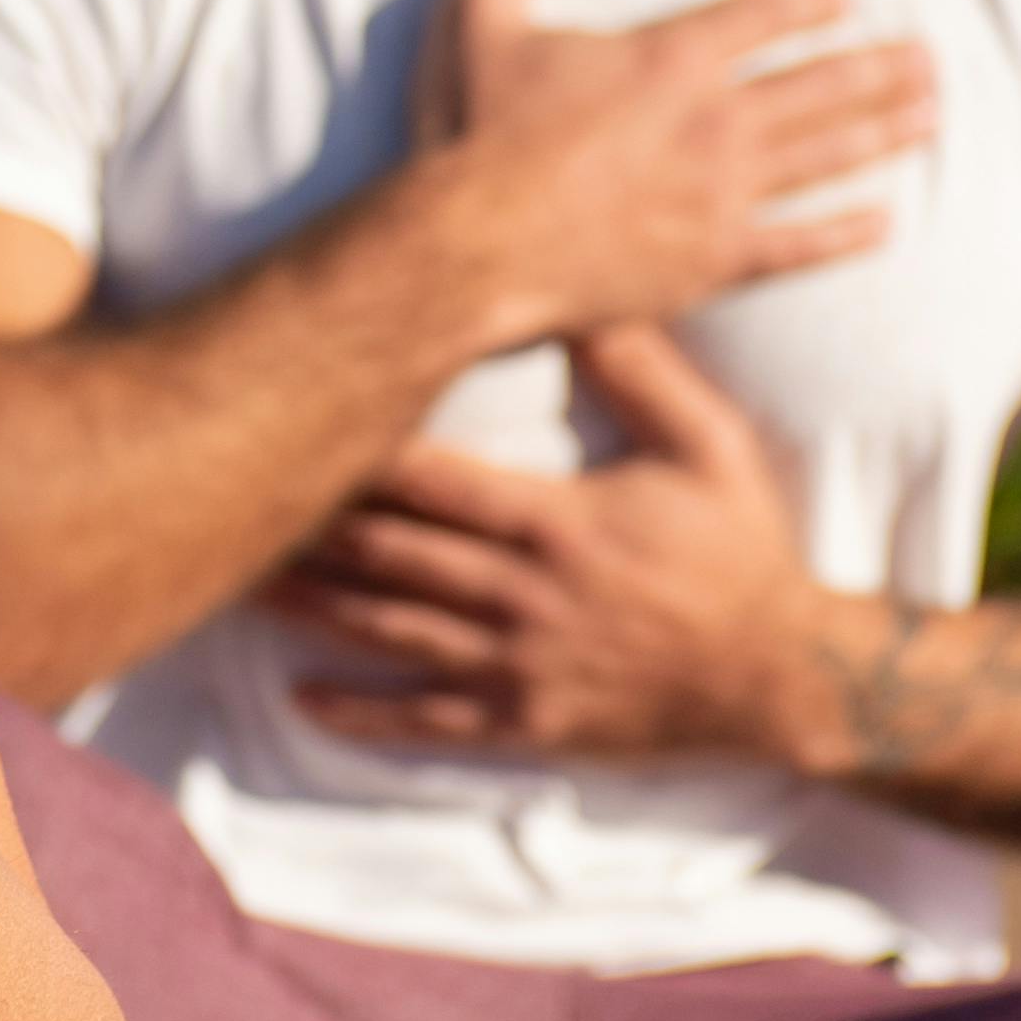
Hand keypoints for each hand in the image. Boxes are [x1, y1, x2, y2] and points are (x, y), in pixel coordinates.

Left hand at [273, 328, 844, 764]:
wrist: (782, 676)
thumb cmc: (744, 552)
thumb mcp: (712, 447)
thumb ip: (646, 372)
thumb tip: (587, 297)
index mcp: (557, 523)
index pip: (430, 481)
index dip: (354, 454)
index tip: (293, 423)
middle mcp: (524, 596)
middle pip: (389, 554)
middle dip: (309, 527)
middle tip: (237, 498)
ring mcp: (519, 666)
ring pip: (391, 631)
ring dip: (311, 608)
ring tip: (239, 583)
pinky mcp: (526, 722)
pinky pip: (428, 721)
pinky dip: (361, 712)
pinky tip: (303, 696)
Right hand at [406, 0, 928, 350]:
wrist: (469, 245)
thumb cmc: (471, 130)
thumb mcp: (480, 14)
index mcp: (667, 57)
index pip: (762, 16)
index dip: (810, 3)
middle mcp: (713, 118)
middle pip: (819, 84)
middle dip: (879, 68)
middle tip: (930, 59)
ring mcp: (722, 193)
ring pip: (827, 155)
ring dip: (885, 132)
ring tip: (931, 116)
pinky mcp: (713, 260)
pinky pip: (801, 245)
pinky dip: (848, 233)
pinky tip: (886, 223)